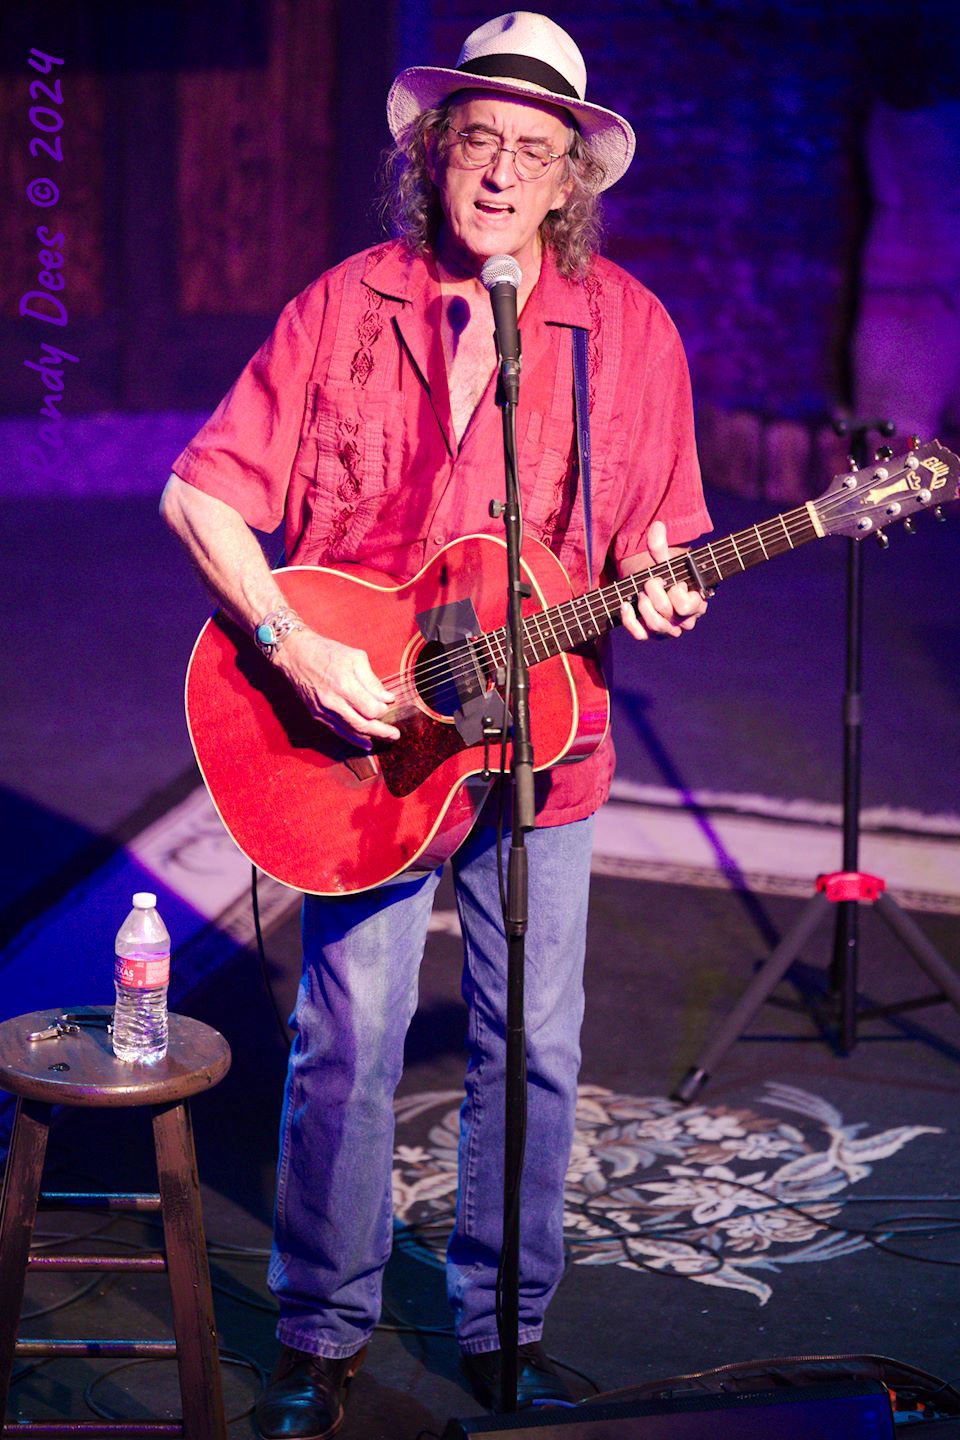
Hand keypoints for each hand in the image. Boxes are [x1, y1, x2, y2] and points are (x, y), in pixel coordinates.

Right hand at [275, 629, 399, 747]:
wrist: (295, 654)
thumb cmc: (326, 652)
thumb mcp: (355, 658)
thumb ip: (372, 681)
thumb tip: (386, 698)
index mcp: (344, 685)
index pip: (371, 709)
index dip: (383, 710)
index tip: (388, 704)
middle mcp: (333, 702)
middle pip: (363, 725)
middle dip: (382, 731)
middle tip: (395, 734)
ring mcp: (323, 711)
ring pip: (350, 732)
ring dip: (370, 737)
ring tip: (385, 739)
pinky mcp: (317, 715)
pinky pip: (338, 731)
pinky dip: (353, 739)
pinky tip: (365, 742)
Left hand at [620, 520, 707, 639]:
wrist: (659, 589)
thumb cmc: (669, 576)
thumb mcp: (667, 562)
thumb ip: (661, 547)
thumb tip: (657, 526)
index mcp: (697, 603)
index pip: (686, 606)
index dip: (675, 592)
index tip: (672, 581)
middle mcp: (685, 620)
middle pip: (668, 614)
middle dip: (655, 594)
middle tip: (650, 582)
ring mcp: (668, 630)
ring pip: (656, 626)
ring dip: (643, 607)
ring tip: (640, 594)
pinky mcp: (652, 635)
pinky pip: (640, 636)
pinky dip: (629, 620)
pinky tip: (625, 605)